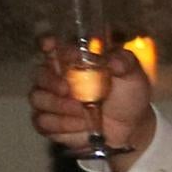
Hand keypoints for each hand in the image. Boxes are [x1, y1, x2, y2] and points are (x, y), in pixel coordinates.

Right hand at [30, 33, 156, 166]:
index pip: (53, 47)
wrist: (130, 127)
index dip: (48, 45)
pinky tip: (81, 125)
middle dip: (51, 82)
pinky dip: (62, 125)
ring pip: (38, 98)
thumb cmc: (128, 95)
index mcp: (74, 61)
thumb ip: (124, 64)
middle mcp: (57, 78)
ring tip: (84, 111)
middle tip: (67, 90)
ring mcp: (50, 100)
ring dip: (61, 107)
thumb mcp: (132, 76)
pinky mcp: (48, 122)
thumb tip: (113, 61)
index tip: (49, 45)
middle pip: (40, 74)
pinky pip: (42, 121)